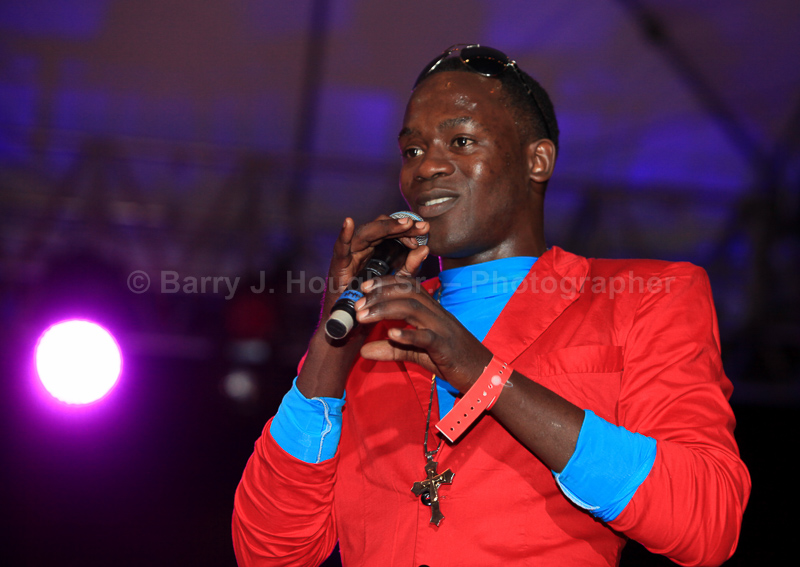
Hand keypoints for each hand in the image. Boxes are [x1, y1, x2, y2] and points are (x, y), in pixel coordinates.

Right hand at [298, 215, 429, 398]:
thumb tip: (426, 249)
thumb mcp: (397, 285)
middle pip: (381, 230)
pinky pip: (339, 247)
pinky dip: (342, 234)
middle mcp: (361, 252)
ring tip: (403, 224)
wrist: (353, 333)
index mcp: (376, 253)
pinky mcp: (336, 267)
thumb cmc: (373, 309)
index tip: (426, 229)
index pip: (392, 234)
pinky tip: (348, 221)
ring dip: (384, 228)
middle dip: (401, 226)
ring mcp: (348, 257)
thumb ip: (409, 267)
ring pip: (365, 234)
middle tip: (420, 226)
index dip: (408, 230)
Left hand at [354, 275, 492, 392]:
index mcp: (432, 311)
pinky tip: (391, 334)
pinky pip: (427, 337)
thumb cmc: (452, 360)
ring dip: (385, 310)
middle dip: (380, 294)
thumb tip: (363, 350)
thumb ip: (392, 349)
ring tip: (364, 317)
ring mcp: (442, 329)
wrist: (483, 374)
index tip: (363, 287)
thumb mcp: (417, 353)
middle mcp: (437, 314)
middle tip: (357, 304)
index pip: (408, 287)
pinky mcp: (446, 347)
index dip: (385, 283)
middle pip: (407, 293)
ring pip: (413, 309)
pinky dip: (408, 335)